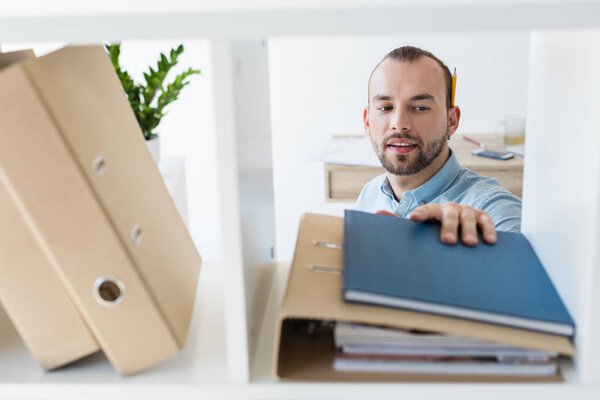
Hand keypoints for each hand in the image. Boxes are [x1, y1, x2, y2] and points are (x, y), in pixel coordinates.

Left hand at [376, 203, 496, 245]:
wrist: (458, 225)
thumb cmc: (434, 229)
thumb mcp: (419, 227)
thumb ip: (398, 222)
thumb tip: (376, 214)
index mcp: (433, 210)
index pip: (425, 210)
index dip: (420, 213)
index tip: (413, 219)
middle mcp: (450, 208)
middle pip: (448, 214)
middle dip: (448, 226)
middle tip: (447, 241)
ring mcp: (467, 212)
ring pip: (468, 217)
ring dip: (468, 230)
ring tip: (468, 243)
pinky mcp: (482, 217)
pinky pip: (486, 221)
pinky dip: (488, 230)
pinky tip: (489, 241)